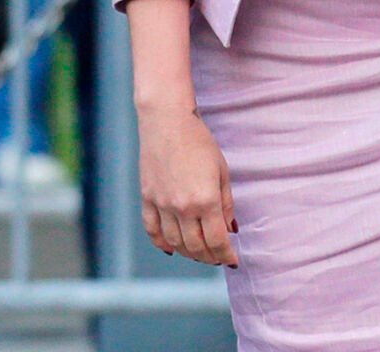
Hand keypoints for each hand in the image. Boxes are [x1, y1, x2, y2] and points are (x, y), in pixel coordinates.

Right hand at [137, 102, 238, 267]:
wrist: (167, 120)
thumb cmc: (199, 141)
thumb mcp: (222, 171)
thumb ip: (226, 204)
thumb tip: (229, 230)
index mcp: (205, 200)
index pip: (217, 241)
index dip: (226, 255)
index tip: (232, 259)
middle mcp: (182, 207)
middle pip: (196, 247)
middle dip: (210, 257)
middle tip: (218, 258)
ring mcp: (162, 204)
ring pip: (175, 243)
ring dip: (188, 253)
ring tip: (199, 253)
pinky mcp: (147, 198)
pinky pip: (152, 230)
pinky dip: (162, 243)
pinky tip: (171, 248)